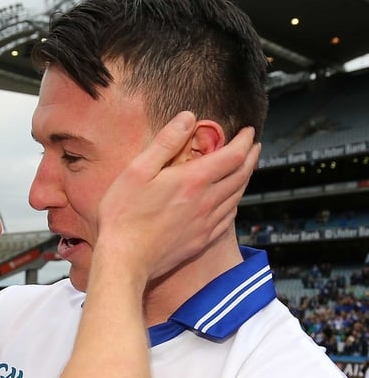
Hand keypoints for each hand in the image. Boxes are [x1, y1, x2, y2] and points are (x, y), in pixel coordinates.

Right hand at [96, 111, 259, 280]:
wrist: (124, 259)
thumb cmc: (124, 215)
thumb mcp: (137, 170)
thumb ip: (165, 142)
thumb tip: (188, 118)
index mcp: (193, 180)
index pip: (233, 155)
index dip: (245, 141)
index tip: (248, 132)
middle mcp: (206, 201)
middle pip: (241, 175)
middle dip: (251, 157)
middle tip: (254, 146)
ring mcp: (206, 223)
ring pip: (237, 196)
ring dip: (245, 179)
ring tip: (245, 169)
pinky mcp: (201, 240)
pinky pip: (228, 218)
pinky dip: (235, 203)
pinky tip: (230, 202)